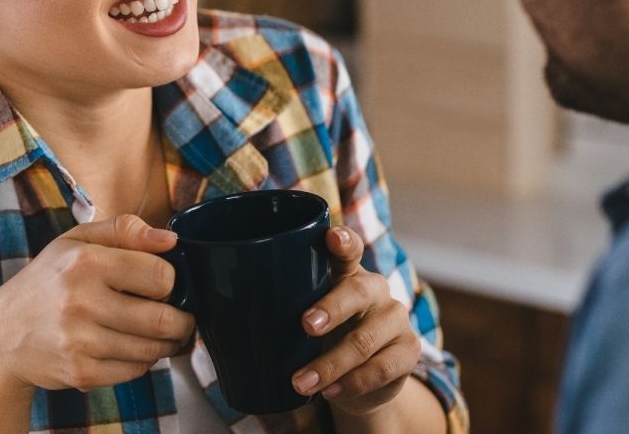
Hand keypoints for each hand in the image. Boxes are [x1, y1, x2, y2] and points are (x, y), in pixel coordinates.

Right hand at [0, 214, 197, 392]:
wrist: (2, 335)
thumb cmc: (47, 282)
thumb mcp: (76, 241)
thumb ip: (124, 230)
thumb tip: (170, 240)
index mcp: (85, 262)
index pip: (161, 276)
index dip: (170, 282)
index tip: (161, 285)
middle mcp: (81, 301)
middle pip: (164, 319)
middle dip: (181, 321)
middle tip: (178, 317)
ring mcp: (80, 341)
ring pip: (153, 349)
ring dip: (164, 343)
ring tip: (153, 333)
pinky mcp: (81, 372)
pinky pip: (135, 371)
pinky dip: (140, 362)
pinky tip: (127, 348)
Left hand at [291, 226, 421, 416]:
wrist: (359, 378)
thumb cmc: (322, 336)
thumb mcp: (303, 315)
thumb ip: (281, 304)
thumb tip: (220, 304)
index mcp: (347, 272)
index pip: (349, 248)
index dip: (343, 241)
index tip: (332, 237)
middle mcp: (375, 290)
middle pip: (359, 291)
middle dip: (332, 308)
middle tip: (306, 326)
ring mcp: (395, 319)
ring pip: (366, 339)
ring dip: (330, 363)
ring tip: (301, 382)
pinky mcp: (408, 351)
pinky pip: (383, 368)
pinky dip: (354, 382)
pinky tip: (332, 392)